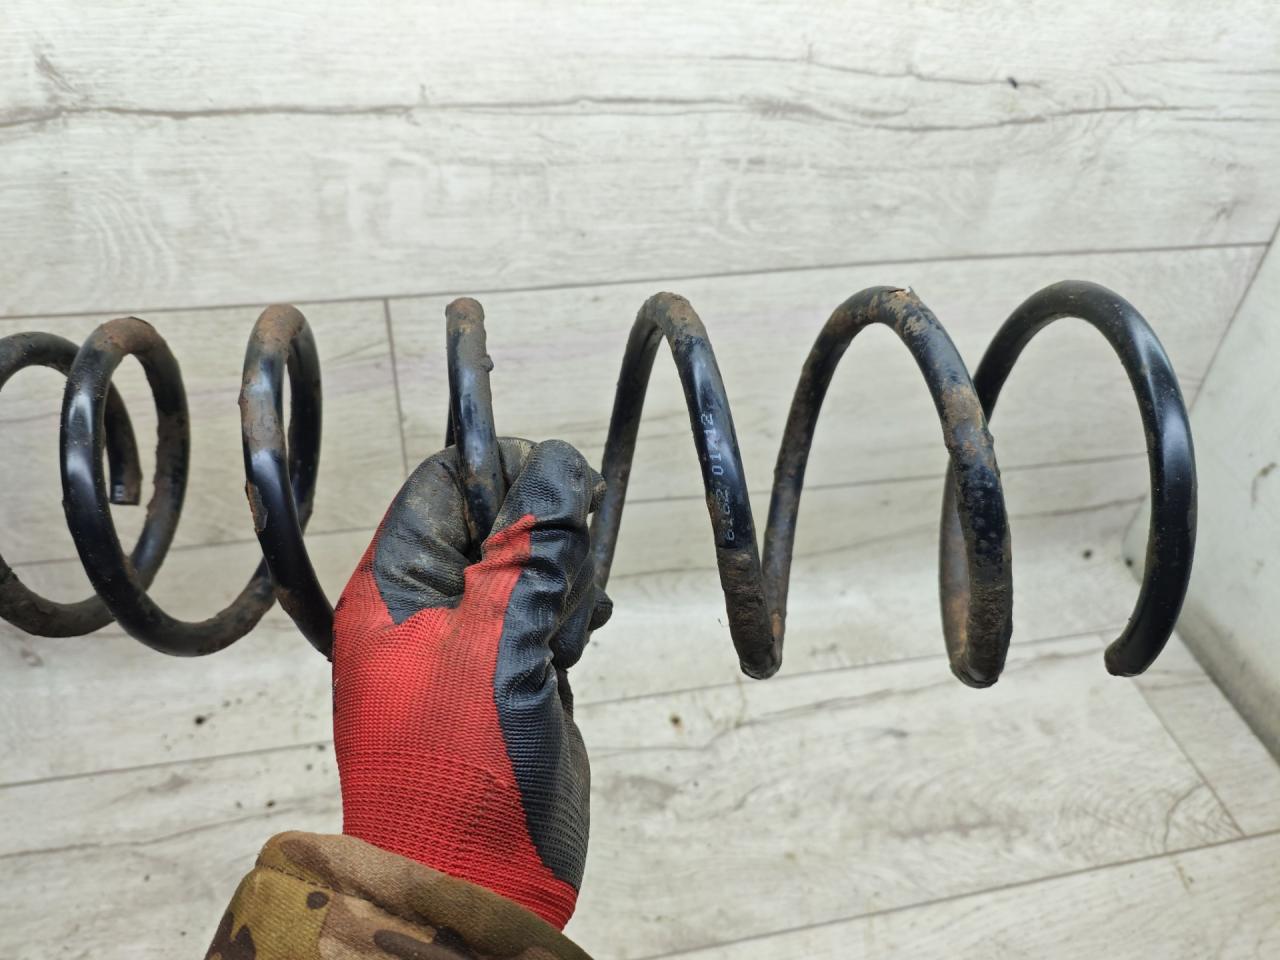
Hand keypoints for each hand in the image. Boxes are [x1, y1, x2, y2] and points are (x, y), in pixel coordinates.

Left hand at [332, 438, 609, 928]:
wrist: (474, 882)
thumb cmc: (458, 777)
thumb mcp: (496, 645)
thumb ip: (529, 553)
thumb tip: (559, 466)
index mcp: (394, 589)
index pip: (444, 484)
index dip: (504, 472)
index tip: (562, 490)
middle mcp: (424, 608)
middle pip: (495, 520)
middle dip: (544, 539)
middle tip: (564, 581)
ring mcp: (467, 643)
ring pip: (528, 567)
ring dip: (563, 582)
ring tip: (566, 632)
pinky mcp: (507, 676)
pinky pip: (543, 614)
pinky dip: (570, 616)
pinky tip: (577, 642)